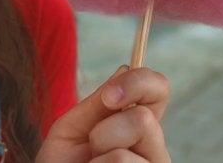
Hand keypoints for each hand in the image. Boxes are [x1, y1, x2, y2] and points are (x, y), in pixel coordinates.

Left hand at [36, 66, 170, 162]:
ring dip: (97, 156)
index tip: (108, 96)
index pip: (158, 90)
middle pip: (144, 120)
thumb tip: (126, 68)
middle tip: (92, 147)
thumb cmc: (64, 161)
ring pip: (123, 155)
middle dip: (105, 131)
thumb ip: (98, 103)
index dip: (138, 82)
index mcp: (139, 124)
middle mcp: (154, 149)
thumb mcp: (74, 126)